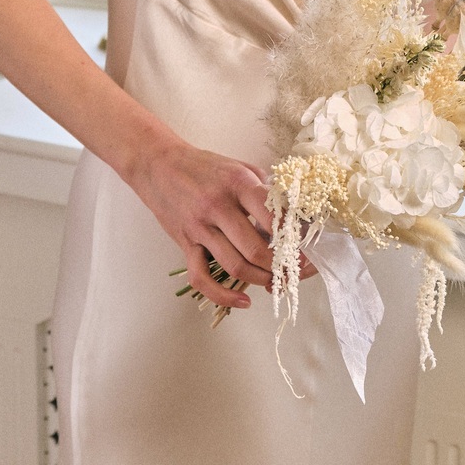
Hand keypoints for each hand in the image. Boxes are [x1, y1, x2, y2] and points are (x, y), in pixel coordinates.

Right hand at [127, 139, 315, 308]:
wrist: (159, 164)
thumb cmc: (204, 166)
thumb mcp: (240, 167)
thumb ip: (264, 189)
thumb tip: (291, 213)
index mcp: (238, 184)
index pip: (273, 217)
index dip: (293, 238)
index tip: (305, 249)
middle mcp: (219, 206)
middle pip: (256, 248)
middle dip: (280, 266)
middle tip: (294, 273)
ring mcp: (200, 227)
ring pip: (235, 265)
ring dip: (260, 279)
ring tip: (275, 283)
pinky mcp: (185, 243)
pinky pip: (202, 277)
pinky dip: (223, 295)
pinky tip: (244, 300)